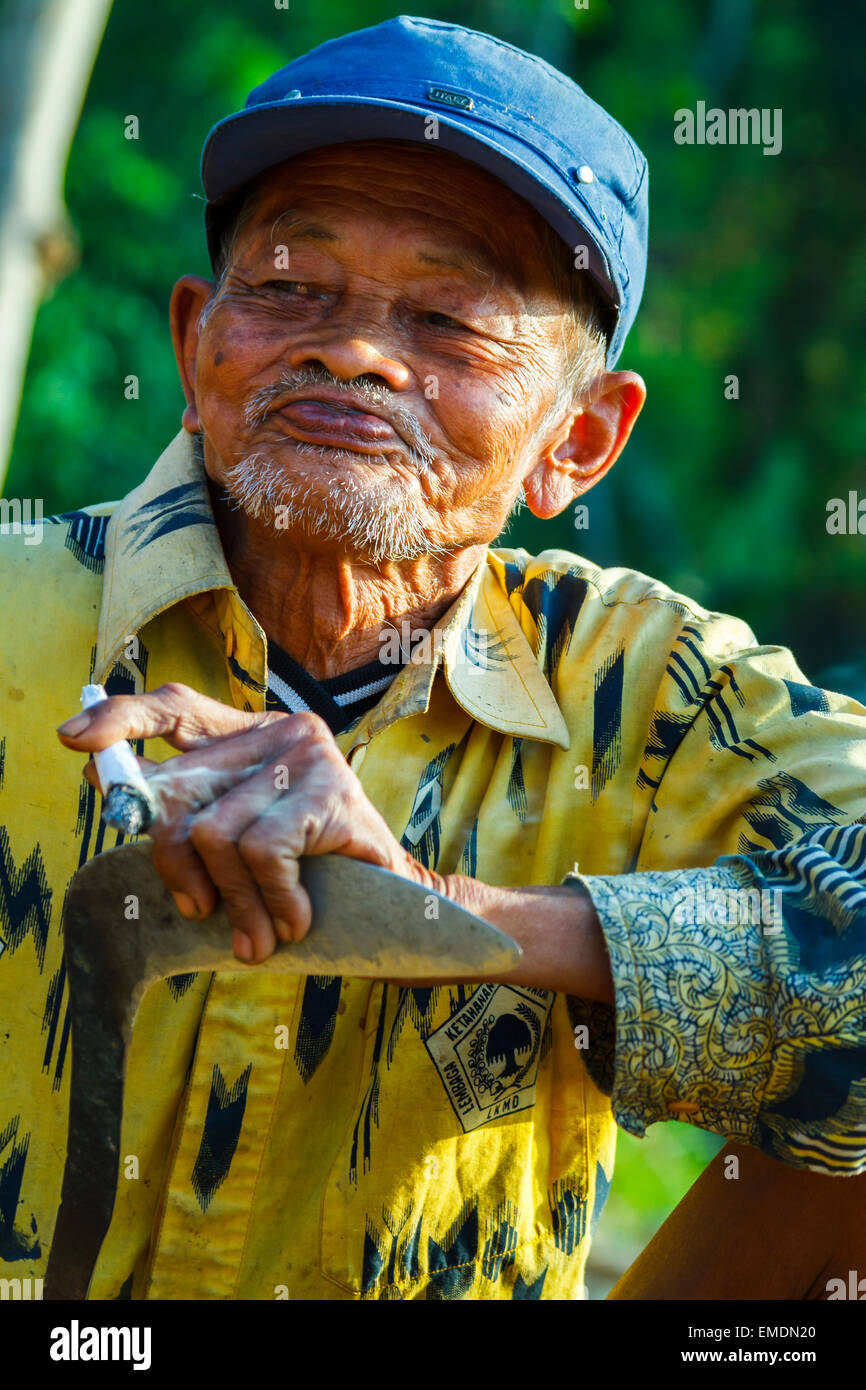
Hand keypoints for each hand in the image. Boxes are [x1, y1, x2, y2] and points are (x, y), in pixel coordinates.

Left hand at [57, 682, 441, 961]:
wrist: (399, 907)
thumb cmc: (312, 879)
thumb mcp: (245, 843)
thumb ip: (194, 819)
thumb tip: (120, 805)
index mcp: (250, 737)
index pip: (174, 709)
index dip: (121, 720)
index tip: (75, 740)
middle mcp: (277, 732)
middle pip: (180, 790)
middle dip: (171, 861)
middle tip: (195, 910)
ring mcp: (307, 756)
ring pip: (215, 834)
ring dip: (233, 902)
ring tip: (259, 936)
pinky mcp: (331, 791)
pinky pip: (263, 853)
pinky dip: (273, 901)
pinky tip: (294, 923)